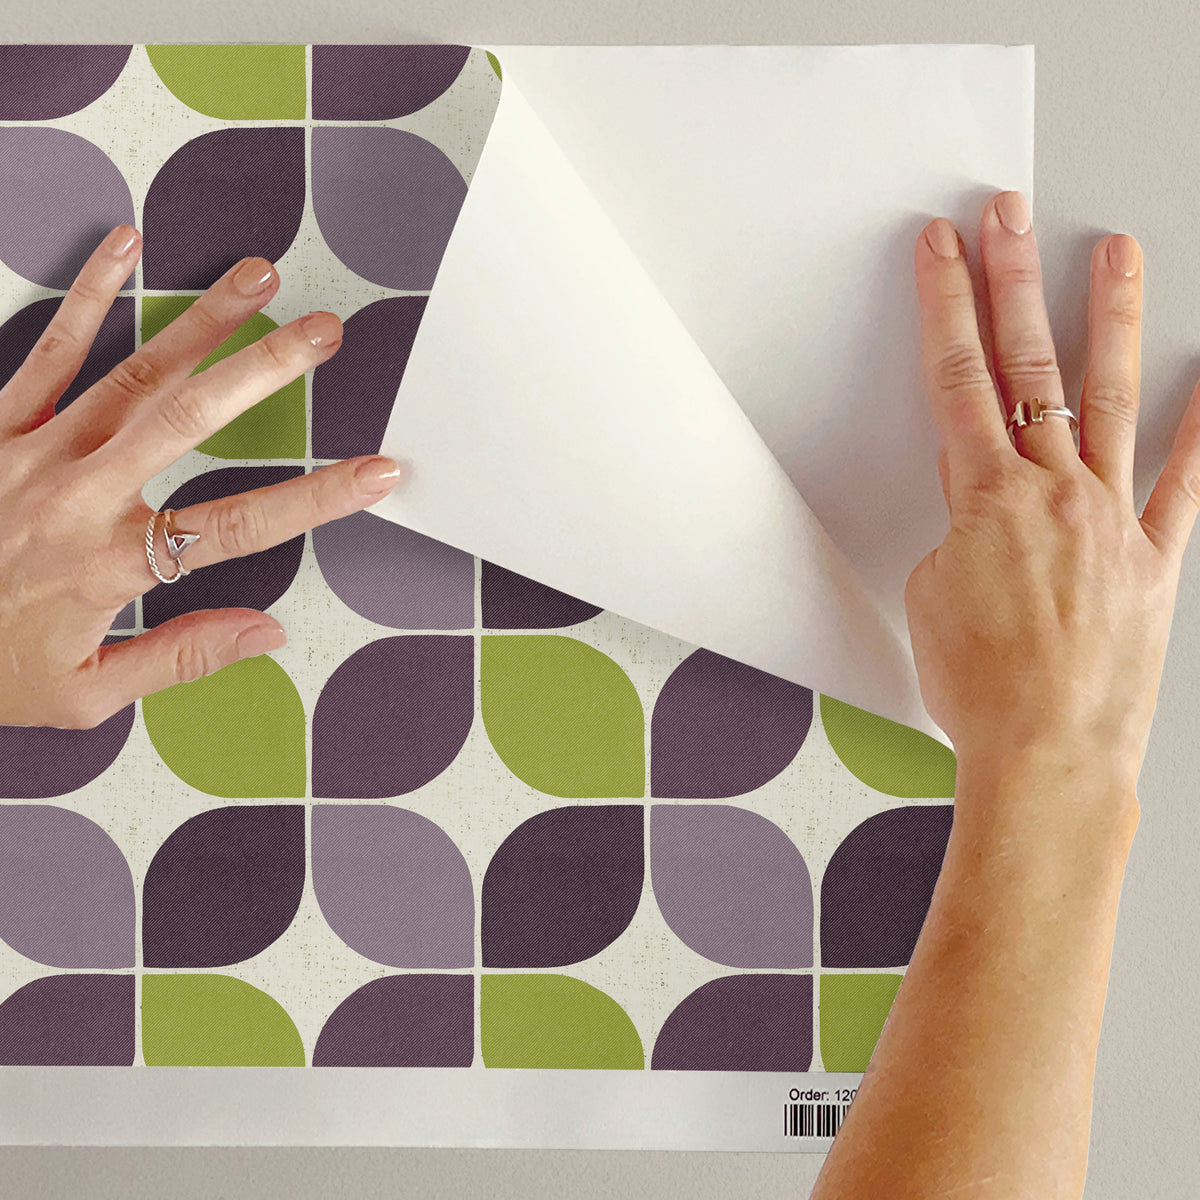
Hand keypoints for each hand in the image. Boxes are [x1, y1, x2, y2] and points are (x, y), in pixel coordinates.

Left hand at [0, 224, 402, 728]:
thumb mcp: (83, 692)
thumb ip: (179, 657)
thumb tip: (263, 632)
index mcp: (108, 565)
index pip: (239, 527)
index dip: (317, 498)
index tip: (375, 473)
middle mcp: (76, 497)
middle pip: (190, 420)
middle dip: (266, 369)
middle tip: (322, 333)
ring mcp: (32, 450)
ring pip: (134, 372)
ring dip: (203, 321)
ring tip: (257, 280)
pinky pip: (48, 350)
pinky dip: (88, 295)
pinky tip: (124, 249)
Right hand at [905, 189, 1199, 791]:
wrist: (1047, 753)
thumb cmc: (981, 687)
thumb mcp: (933, 593)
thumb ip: (956, 526)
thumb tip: (975, 495)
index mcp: (984, 499)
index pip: (957, 378)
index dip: (946, 305)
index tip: (942, 248)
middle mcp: (1052, 493)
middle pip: (1026, 367)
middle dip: (1011, 282)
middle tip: (1008, 217)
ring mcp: (1110, 517)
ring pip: (1107, 399)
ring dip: (1108, 319)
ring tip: (1117, 254)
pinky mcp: (1151, 556)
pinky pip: (1184, 483)